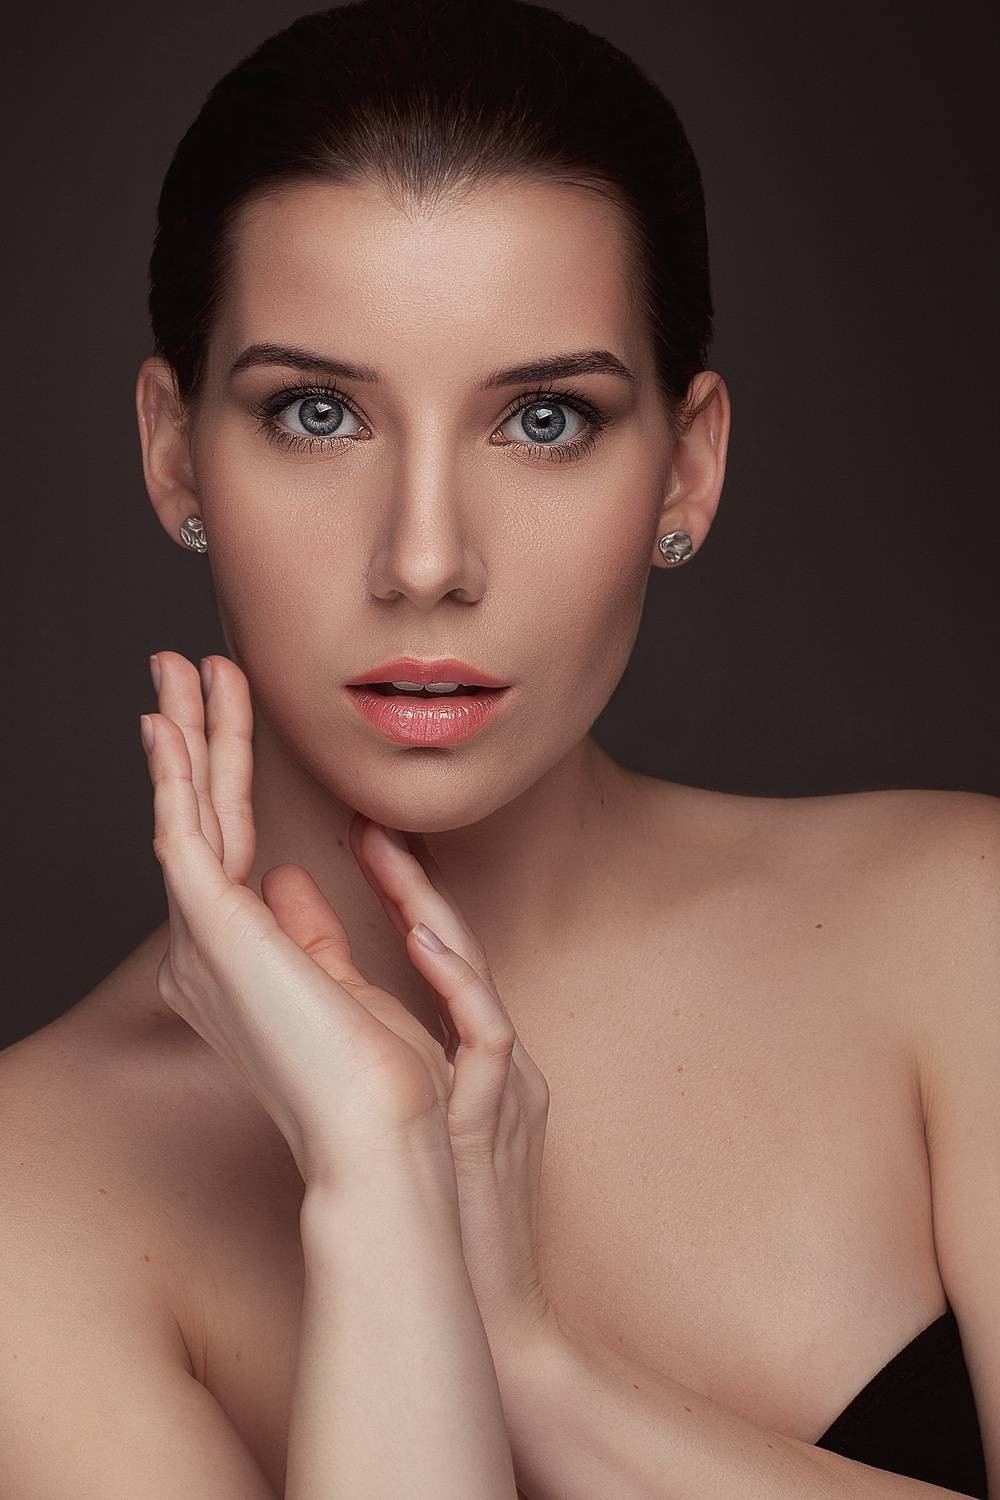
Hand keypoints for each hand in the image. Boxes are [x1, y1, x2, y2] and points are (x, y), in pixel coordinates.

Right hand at [140, 651, 457, 1188]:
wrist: (384, 1136)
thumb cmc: (377, 1080)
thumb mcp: (340, 982)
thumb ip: (308, 930)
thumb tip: (287, 879)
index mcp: (235, 968)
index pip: (226, 850)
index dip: (219, 782)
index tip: (221, 729)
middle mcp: (204, 953)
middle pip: (202, 820)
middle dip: (195, 739)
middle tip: (182, 670)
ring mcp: (204, 942)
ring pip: (192, 812)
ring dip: (188, 734)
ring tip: (180, 667)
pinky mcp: (214, 932)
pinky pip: (186, 834)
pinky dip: (176, 774)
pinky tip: (169, 724)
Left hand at [348, 817, 561, 1372]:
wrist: (484, 1304)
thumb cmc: (443, 1211)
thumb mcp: (411, 1115)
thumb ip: (387, 1068)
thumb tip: (335, 1016)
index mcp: (469, 1057)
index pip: (434, 959)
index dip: (403, 899)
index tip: (362, 844)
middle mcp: (496, 1058)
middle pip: (457, 952)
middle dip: (414, 888)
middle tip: (370, 827)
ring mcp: (507, 1083)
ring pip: (475, 982)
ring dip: (432, 919)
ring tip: (390, 861)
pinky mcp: (506, 1113)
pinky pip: (487, 1036)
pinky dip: (458, 987)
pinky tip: (425, 942)